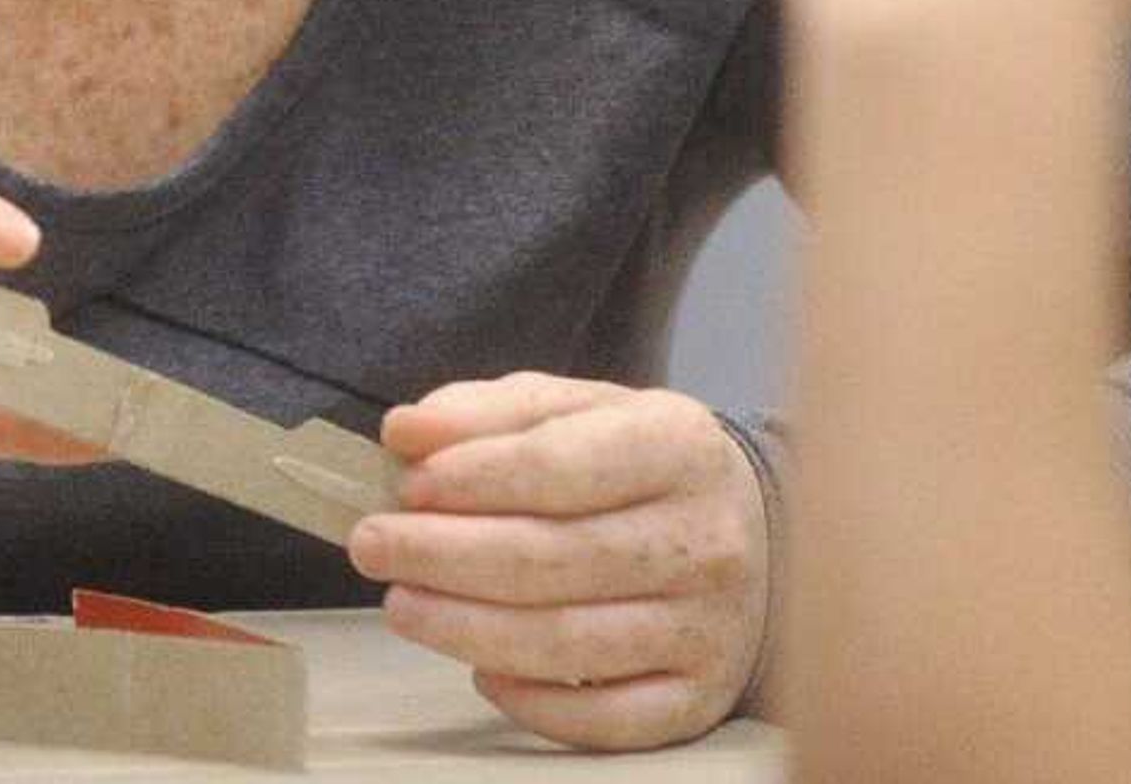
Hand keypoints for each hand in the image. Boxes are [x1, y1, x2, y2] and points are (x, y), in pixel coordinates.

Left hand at [349, 373, 765, 751]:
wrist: (759, 536)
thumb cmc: (642, 469)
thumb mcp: (581, 411)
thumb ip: (491, 412)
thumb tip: (406, 431)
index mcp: (678, 446)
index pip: (560, 464)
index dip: (474, 477)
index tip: (406, 484)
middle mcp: (704, 540)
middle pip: (552, 558)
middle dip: (444, 554)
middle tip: (370, 545)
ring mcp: (707, 628)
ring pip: (566, 642)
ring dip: (465, 628)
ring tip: (401, 605)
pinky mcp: (698, 698)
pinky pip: (603, 720)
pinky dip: (530, 702)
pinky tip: (480, 668)